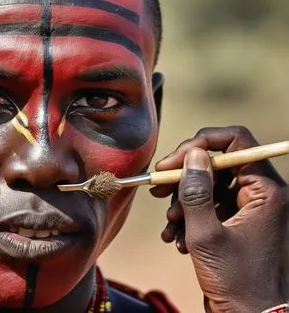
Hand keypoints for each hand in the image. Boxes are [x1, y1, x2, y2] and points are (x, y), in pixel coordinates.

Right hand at [150, 126, 287, 311]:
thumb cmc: (236, 281)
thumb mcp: (207, 235)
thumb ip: (196, 191)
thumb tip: (193, 154)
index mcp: (265, 190)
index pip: (236, 141)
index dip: (200, 143)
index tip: (172, 161)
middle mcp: (260, 194)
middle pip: (217, 164)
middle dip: (184, 178)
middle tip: (158, 190)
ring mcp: (249, 209)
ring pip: (209, 186)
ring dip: (183, 203)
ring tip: (171, 225)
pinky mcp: (238, 223)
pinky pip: (211, 206)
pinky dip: (190, 218)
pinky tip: (176, 238)